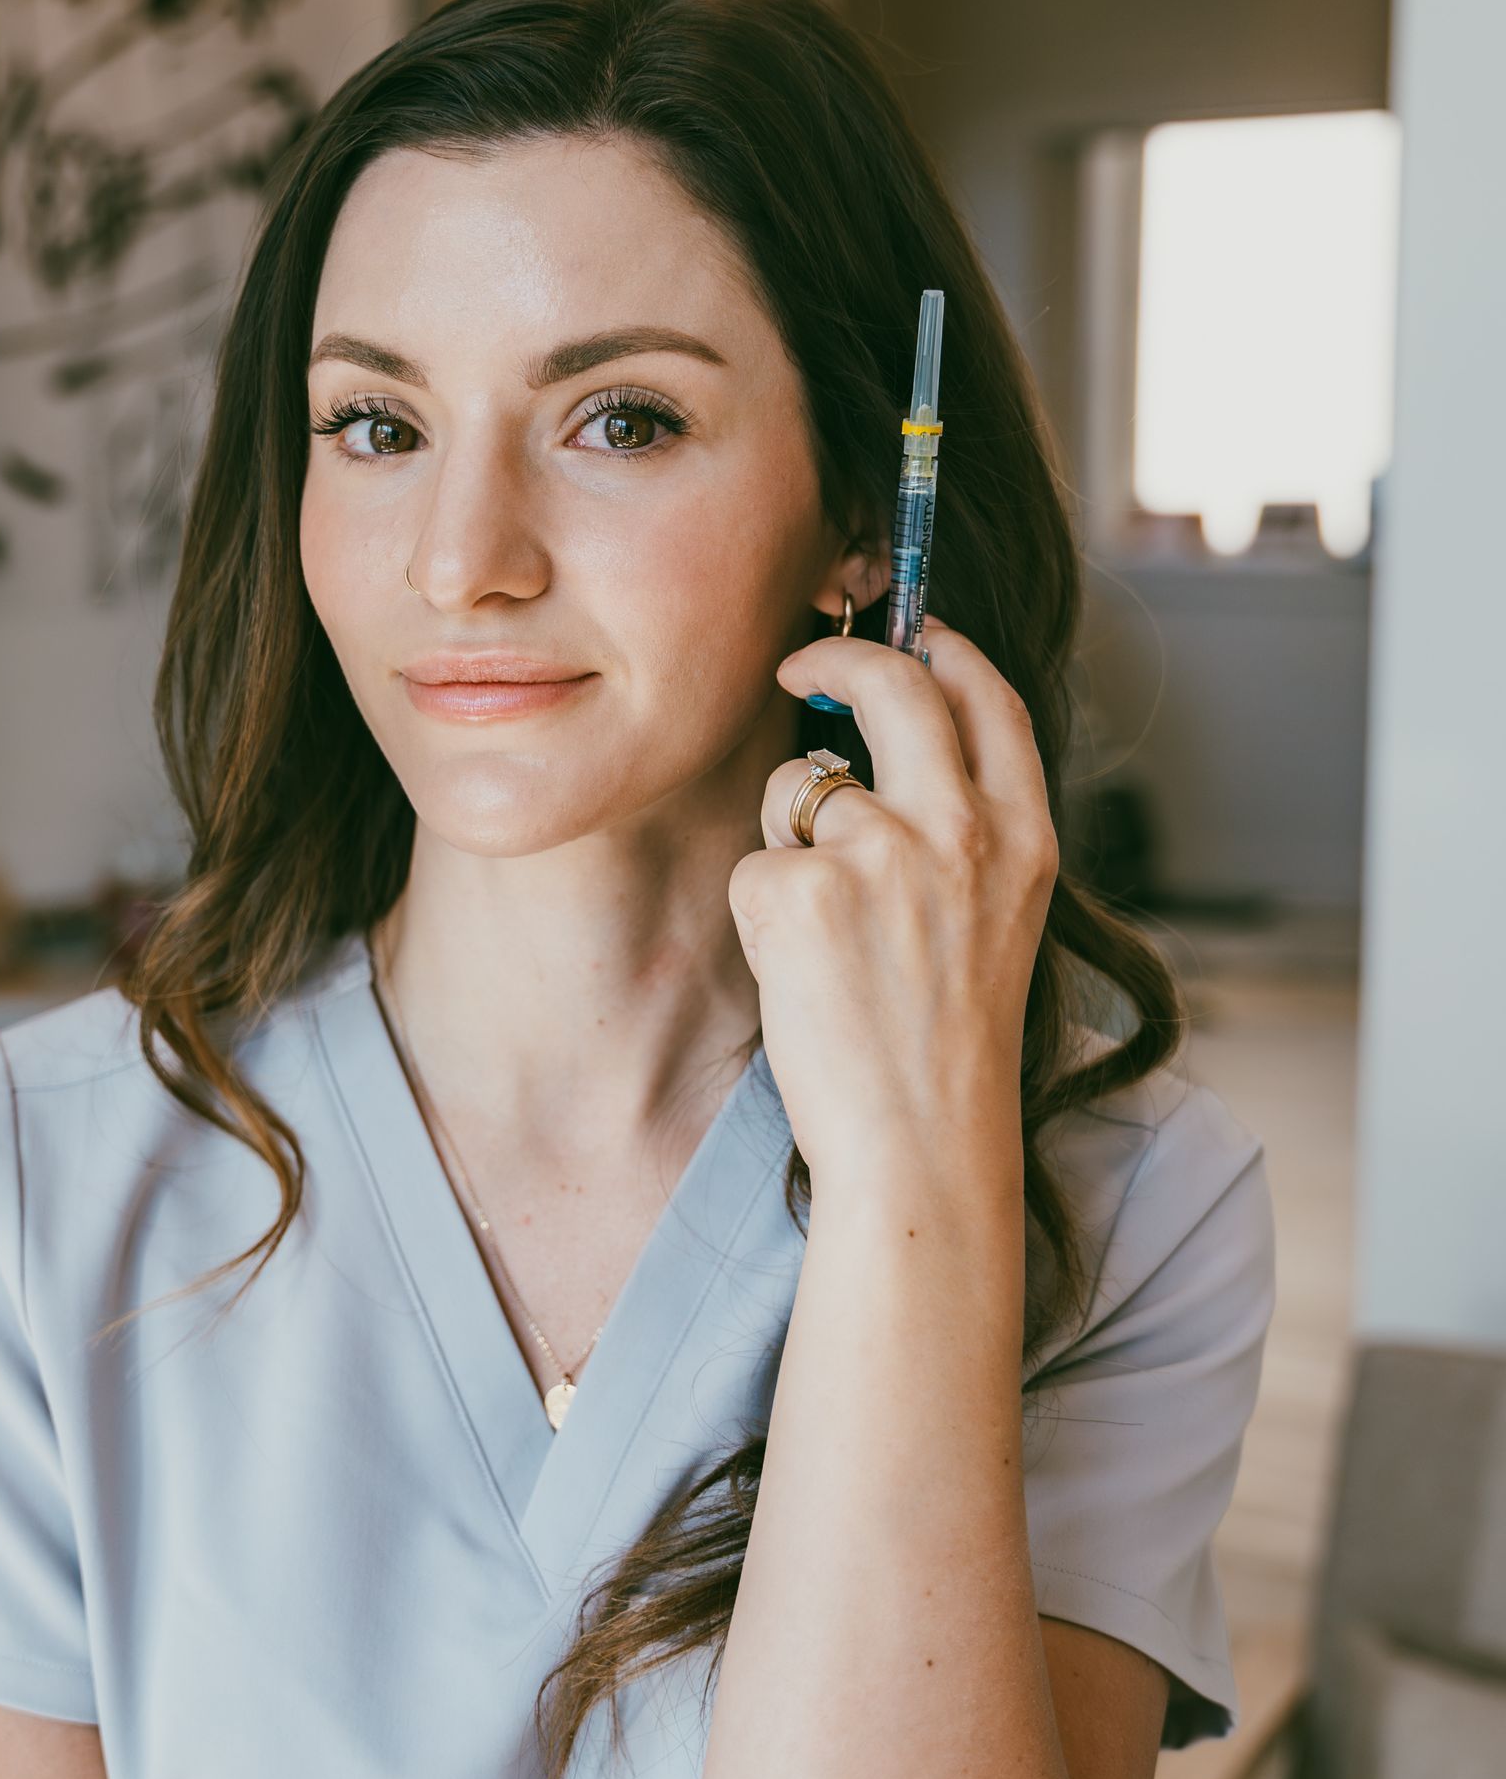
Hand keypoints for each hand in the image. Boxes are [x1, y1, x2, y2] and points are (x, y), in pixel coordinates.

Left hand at [726, 621, 1057, 1199]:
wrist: (921, 1146)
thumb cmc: (949, 1049)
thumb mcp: (998, 921)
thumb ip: (966, 830)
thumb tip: (885, 750)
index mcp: (1023, 836)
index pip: (987, 697)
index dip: (942, 647)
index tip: (910, 632)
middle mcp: (960, 830)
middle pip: (893, 686)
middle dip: (837, 657)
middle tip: (797, 661)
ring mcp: (879, 856)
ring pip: (798, 787)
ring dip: (790, 839)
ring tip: (827, 937)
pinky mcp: (800, 892)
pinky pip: (755, 863)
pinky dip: (763, 912)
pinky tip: (800, 976)